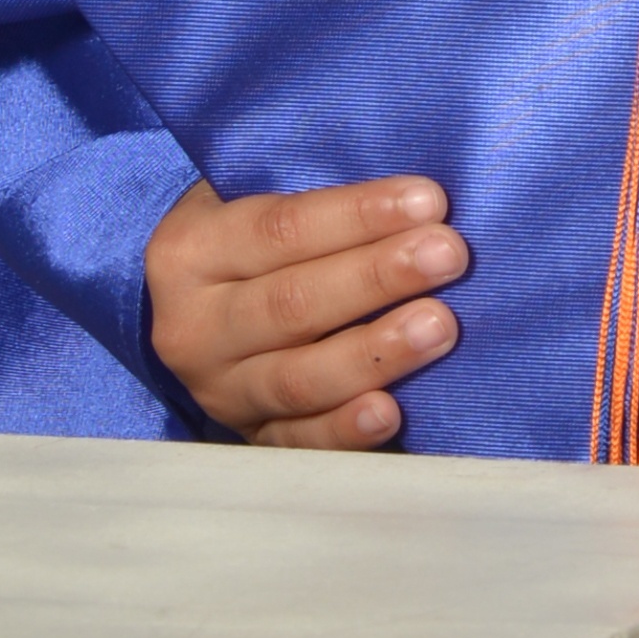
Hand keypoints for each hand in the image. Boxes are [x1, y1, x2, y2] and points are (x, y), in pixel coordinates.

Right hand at [145, 174, 467, 445]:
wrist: (191, 310)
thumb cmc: (249, 236)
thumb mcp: (251, 197)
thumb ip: (314, 194)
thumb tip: (415, 195)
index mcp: (191, 251)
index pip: (281, 229)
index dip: (358, 215)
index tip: (430, 201)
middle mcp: (194, 328)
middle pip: (293, 303)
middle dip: (378, 277)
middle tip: (448, 255)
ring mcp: (219, 391)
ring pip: (299, 377)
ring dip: (376, 353)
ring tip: (439, 326)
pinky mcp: (248, 438)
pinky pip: (299, 443)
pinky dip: (345, 430)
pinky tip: (392, 413)